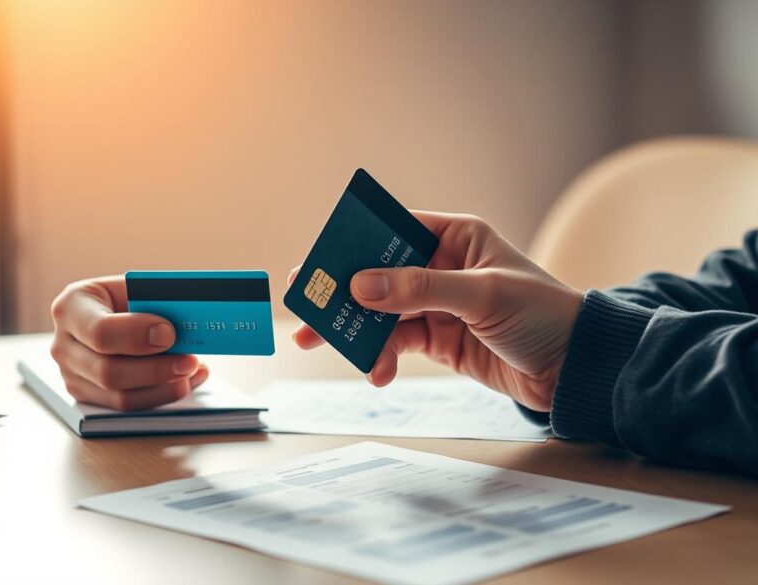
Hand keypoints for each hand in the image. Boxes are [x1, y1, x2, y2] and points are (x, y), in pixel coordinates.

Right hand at [50, 276, 208, 410]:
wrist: (114, 312)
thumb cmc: (128, 298)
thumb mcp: (137, 288)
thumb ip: (158, 301)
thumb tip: (191, 317)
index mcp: (71, 306)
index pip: (100, 331)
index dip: (136, 336)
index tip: (169, 333)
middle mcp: (63, 344)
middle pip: (108, 372)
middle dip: (156, 369)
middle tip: (189, 361)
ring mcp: (71, 374)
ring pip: (119, 396)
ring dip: (163, 387)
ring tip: (192, 371)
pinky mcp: (87, 396)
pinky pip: (127, 407)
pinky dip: (161, 396)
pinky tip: (185, 381)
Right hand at [290, 212, 583, 411]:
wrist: (574, 370)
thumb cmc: (544, 316)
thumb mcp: (481, 295)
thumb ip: (420, 289)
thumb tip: (363, 285)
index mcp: (454, 236)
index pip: (392, 229)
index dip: (354, 242)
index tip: (321, 261)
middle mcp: (440, 265)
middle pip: (378, 273)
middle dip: (343, 293)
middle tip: (306, 307)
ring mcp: (436, 304)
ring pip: (380, 312)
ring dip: (355, 330)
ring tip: (324, 345)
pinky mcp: (436, 339)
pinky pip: (394, 342)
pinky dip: (379, 357)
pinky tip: (377, 372)